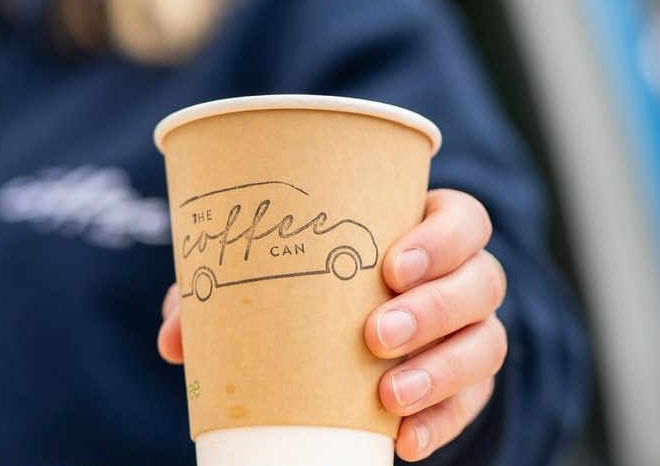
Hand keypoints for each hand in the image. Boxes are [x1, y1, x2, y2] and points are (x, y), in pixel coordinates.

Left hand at [158, 189, 507, 460]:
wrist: (356, 331)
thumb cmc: (315, 280)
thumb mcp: (277, 272)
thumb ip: (225, 290)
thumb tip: (173, 340)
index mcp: (428, 225)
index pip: (464, 219)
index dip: (441, 238)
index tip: (391, 265)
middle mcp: (465, 275)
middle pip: (482, 282)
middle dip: (433, 309)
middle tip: (375, 334)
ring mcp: (473, 332)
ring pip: (486, 344)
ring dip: (441, 372)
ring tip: (388, 396)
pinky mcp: (469, 386)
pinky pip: (472, 405)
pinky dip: (441, 423)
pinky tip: (404, 440)